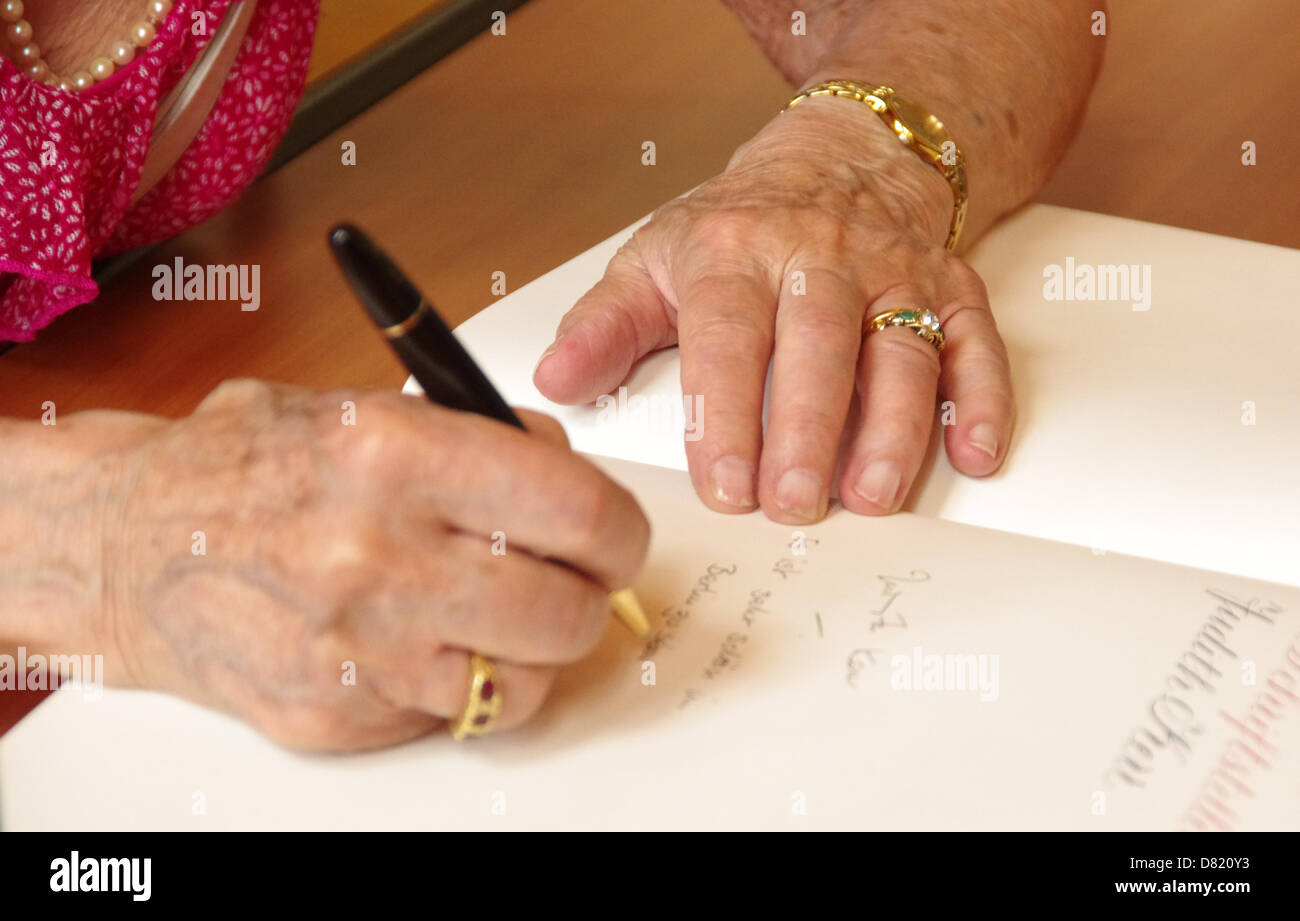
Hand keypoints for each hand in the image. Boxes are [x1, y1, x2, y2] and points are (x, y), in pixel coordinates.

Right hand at [89, 380, 648, 750]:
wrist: (122, 544)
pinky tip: (432, 646)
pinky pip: (456, 718)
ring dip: (530, 652)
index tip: (615, 537)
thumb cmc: (243, 468)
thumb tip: (572, 475)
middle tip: (570, 582)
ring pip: (524, 682)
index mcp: (393, 455)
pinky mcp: (337, 717)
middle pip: (567, 611)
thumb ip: (480, 436)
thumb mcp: (364, 408)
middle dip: (587, 598)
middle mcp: (377, 556)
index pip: (576, 510)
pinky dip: (465, 688)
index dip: (619, 531)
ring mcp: (356, 650)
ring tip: (496, 615)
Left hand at [534, 96, 1013, 522]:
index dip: (726, 414)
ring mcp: (893, 274)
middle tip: (793, 506)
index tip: (722, 485)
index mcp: (734, 253)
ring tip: (870, 495)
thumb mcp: (653, 260)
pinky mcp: (950, 291)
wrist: (839, 159)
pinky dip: (982, 399)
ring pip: (901, 350)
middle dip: (807, 430)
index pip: (728, 337)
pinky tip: (975, 455)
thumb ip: (605, 327)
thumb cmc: (737, 229)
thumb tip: (555, 382)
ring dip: (893, 428)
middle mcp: (820, 258)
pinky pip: (976, 343)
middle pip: (820, 344)